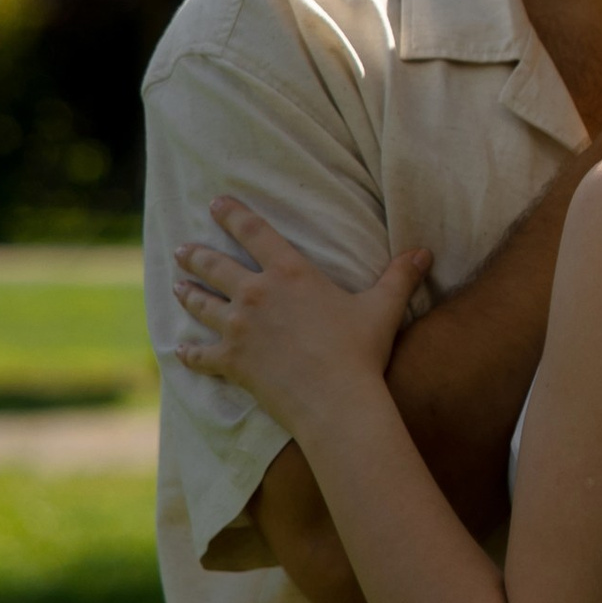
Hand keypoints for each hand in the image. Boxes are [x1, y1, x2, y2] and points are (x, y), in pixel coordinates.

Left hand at [173, 196, 431, 441]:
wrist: (334, 399)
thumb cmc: (359, 351)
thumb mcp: (383, 307)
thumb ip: (400, 276)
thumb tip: (425, 251)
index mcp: (289, 272)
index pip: (254, 232)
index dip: (232, 214)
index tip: (216, 203)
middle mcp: (256, 293)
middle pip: (215, 266)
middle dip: (197, 255)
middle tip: (182, 248)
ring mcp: (239, 327)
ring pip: (201, 304)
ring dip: (187, 294)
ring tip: (176, 285)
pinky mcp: (231, 361)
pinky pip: (201, 354)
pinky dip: (189, 353)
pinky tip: (180, 351)